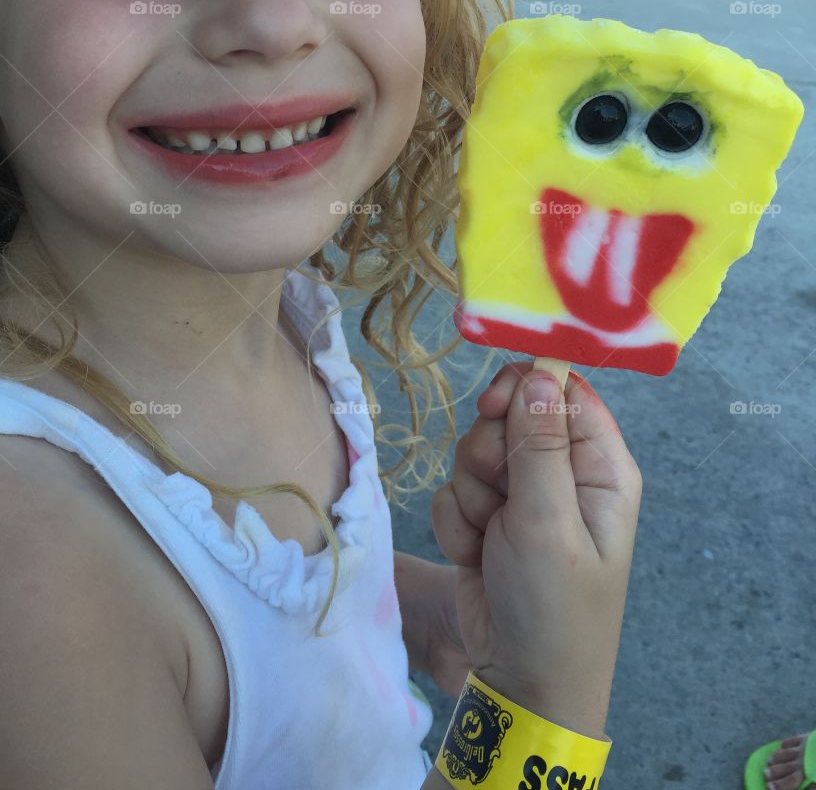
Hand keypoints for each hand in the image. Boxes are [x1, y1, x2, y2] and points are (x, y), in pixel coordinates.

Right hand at [430, 361, 642, 738]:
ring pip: (474, 451)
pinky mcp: (486, 519)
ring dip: (472, 495)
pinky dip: (456, 524)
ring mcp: (523, 497)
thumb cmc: (554, 606)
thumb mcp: (549, 522)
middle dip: (490, 452)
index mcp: (600, 466)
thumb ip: (540, 444)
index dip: (525, 386)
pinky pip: (453, 489)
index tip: (493, 404)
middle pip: (509, 414)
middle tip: (499, 494)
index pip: (564, 389)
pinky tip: (476, 556)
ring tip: (492, 539)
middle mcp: (564, 473)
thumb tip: (539, 371)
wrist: (518, 680)